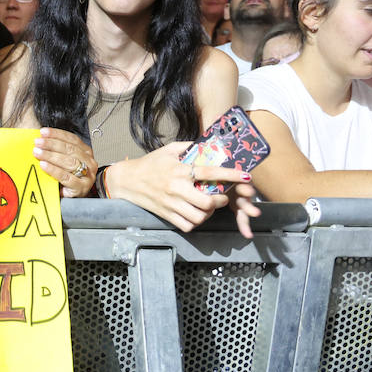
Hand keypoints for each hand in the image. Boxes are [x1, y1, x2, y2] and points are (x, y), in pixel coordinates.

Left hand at [32, 128, 95, 197]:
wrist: (72, 198)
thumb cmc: (67, 179)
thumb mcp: (64, 162)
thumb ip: (57, 150)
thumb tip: (41, 139)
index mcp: (86, 152)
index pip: (72, 139)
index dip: (57, 134)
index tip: (43, 132)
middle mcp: (89, 162)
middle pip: (70, 149)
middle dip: (51, 144)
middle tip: (38, 142)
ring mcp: (87, 175)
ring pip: (69, 162)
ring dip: (51, 155)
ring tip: (37, 153)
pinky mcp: (81, 187)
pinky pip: (66, 177)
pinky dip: (53, 170)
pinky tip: (43, 165)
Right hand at [104, 142, 255, 235]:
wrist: (126, 181)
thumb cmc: (149, 164)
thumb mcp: (168, 150)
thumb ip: (188, 147)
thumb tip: (208, 145)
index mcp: (179, 170)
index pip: (210, 172)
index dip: (230, 175)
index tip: (246, 176)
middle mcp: (176, 188)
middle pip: (207, 201)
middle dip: (219, 201)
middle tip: (221, 197)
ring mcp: (171, 204)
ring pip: (199, 217)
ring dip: (208, 214)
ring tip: (208, 207)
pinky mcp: (166, 215)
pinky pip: (187, 225)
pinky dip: (195, 223)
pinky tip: (196, 215)